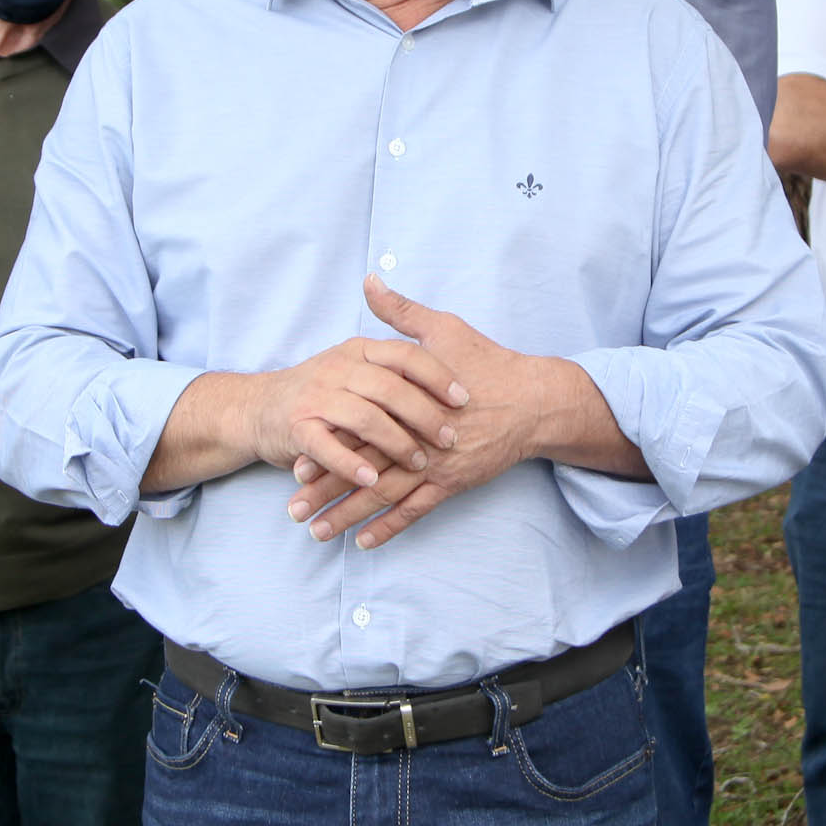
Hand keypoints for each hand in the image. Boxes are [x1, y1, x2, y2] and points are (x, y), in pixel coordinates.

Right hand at [238, 316, 468, 498]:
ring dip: (396, 443)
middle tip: (450, 439)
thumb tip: (442, 346)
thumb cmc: (319, 389)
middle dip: (424, 415)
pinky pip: (328, 447)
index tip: (464, 399)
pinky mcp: (297, 428)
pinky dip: (351, 465)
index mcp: (358, 350)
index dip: (437, 376)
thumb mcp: (354, 360)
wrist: (257, 407)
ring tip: (420, 464)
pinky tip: (372, 482)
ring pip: (364, 418)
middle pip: (389, 388)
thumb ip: (392, 355)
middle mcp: (338, 369)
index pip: (405, 356)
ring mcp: (316, 398)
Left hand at [282, 277, 596, 548]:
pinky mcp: (452, 483)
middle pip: (361, 469)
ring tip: (317, 533)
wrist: (534, 400)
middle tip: (292, 509)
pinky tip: (364, 543)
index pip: (355, 430)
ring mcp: (434, 465)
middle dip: (325, 491)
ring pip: (383, 497)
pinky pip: (416, 512)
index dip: (324, 448)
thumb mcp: (443, 329)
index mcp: (405, 404)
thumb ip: (400, 311)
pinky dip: (390, 528)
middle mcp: (416, 439)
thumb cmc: (487, 363)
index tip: (292, 463)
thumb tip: (370, 281)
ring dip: (349, 516)